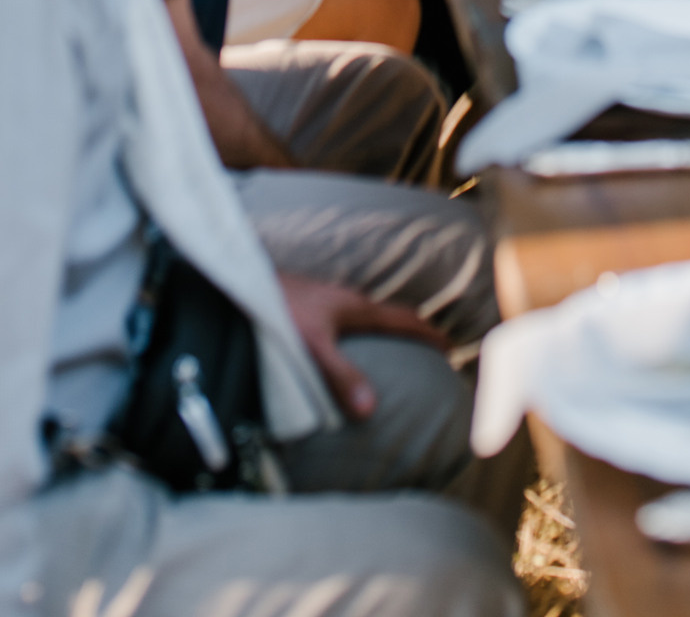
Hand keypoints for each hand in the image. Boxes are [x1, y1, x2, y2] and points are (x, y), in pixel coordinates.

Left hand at [277, 272, 447, 418]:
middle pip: (388, 315)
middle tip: (430, 348)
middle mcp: (345, 300)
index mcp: (355, 307)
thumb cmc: (277, 311)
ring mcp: (327, 300)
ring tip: (393, 350)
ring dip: (385, 331)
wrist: (240, 281)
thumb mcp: (312, 347)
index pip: (402, 319)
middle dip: (411, 331)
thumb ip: (340, 376)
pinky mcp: (309, 304)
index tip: (450, 347)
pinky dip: (360, 334)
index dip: (427, 334)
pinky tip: (346, 346)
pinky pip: (347, 320)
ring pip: (366, 316)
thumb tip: (371, 408)